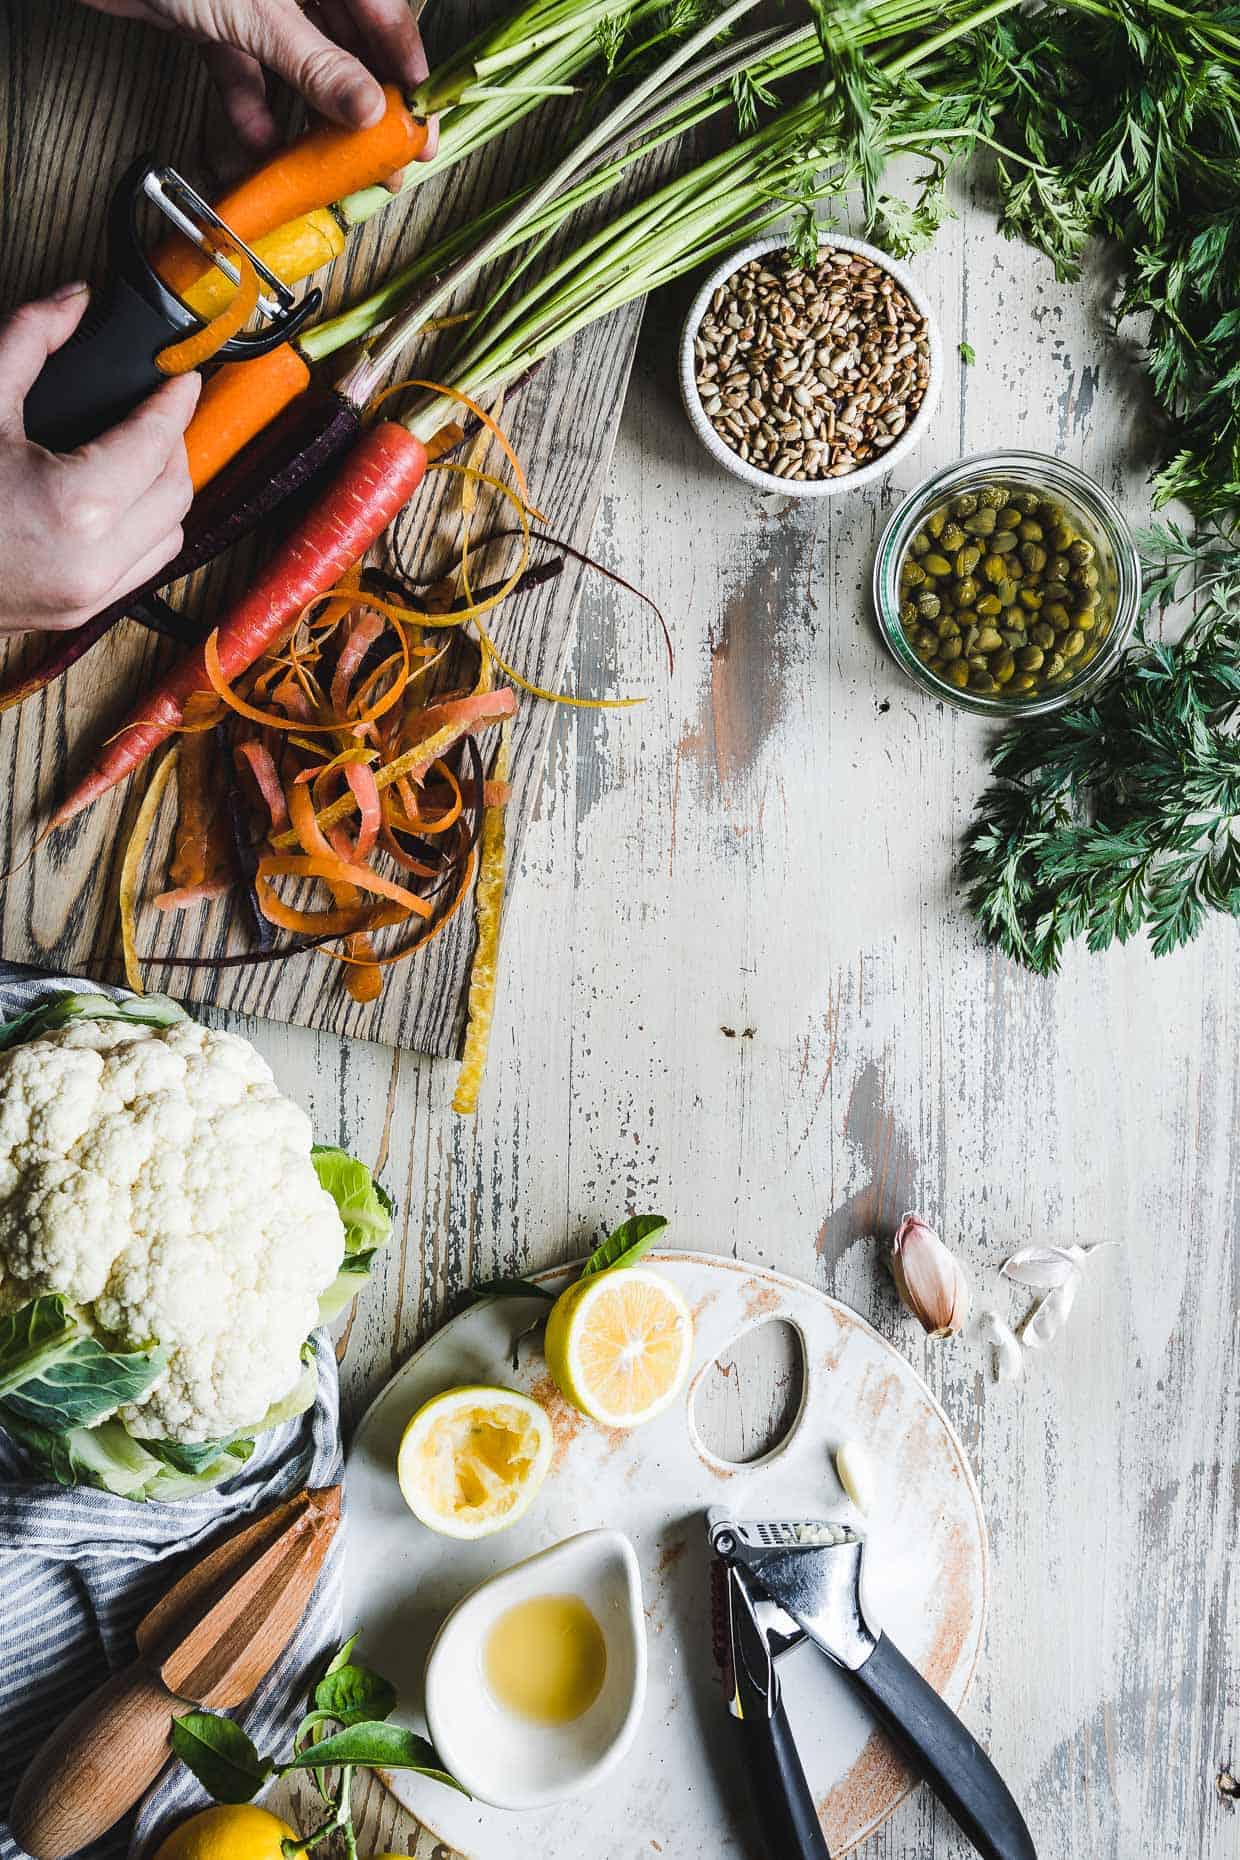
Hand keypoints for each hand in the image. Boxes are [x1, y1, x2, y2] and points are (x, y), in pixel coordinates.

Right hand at [0, 287, 198, 636]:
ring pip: (170, 533)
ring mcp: (90, 594)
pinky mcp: (81, 611)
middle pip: (176, 490)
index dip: (175, 401)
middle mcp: (94, 561)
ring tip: (139, 451)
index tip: (181, 377)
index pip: (156, 443)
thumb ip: (28, 343)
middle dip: (173, 443)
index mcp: (75, 508)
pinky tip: (121, 496)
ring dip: (164, 489)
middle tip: (156, 409)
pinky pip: (143, 565)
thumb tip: (72, 302)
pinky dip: (145, 527)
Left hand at [80, 1, 438, 157]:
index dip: (406, 73)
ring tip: (318, 170)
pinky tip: (256, 150)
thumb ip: (317, 63)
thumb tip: (369, 110)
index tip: (418, 124)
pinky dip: (249, 113)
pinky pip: (245, 73)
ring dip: (302, 122)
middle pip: (343, 48)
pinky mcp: (213, 19)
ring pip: (295, 68)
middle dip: (357, 111)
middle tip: (378, 162)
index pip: (385, 16)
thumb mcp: (261, 13)